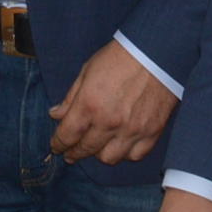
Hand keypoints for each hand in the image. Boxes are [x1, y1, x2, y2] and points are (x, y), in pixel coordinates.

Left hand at [46, 39, 177, 164]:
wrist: (155, 53)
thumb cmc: (119, 57)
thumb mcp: (87, 71)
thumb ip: (70, 97)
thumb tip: (55, 115)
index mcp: (89, 104)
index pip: (67, 135)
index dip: (58, 144)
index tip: (56, 147)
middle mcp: (109, 121)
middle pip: (86, 149)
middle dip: (75, 153)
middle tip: (71, 153)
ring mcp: (132, 130)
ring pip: (109, 158)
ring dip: (99, 154)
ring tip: (96, 147)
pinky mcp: (151, 132)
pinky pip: (134, 155)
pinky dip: (124, 153)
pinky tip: (119, 145)